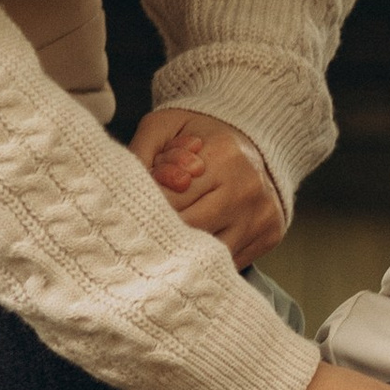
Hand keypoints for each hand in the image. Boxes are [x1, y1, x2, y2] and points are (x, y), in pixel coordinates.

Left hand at [130, 108, 287, 263]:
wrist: (255, 138)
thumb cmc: (201, 135)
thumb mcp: (166, 126)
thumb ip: (141, 151)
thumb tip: (120, 188)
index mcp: (222, 155)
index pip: (171, 199)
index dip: (146, 207)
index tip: (135, 209)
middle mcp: (247, 187)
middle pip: (190, 228)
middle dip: (161, 231)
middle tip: (143, 230)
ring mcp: (261, 215)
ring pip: (210, 253)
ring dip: (184, 252)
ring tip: (165, 242)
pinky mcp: (269, 235)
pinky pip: (230, 262)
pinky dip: (207, 259)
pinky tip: (193, 247)